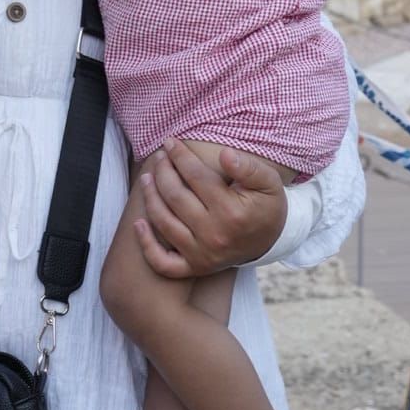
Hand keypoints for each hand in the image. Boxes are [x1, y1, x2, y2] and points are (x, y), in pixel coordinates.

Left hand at [134, 140, 287, 277]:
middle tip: (159, 157)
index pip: (195, 176)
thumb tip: (224, 154)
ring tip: (147, 178)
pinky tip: (138, 223)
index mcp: (231, 212)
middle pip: (175, 197)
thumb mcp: (268, 183)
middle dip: (162, 172)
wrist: (272, 241)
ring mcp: (202, 254)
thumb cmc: (266, 206)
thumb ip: (249, 168)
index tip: (171, 142)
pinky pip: (162, 262)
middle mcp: (214, 235)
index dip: (180, 156)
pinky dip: (146, 245)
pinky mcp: (194, 267)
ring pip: (163, 223)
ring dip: (150, 197)